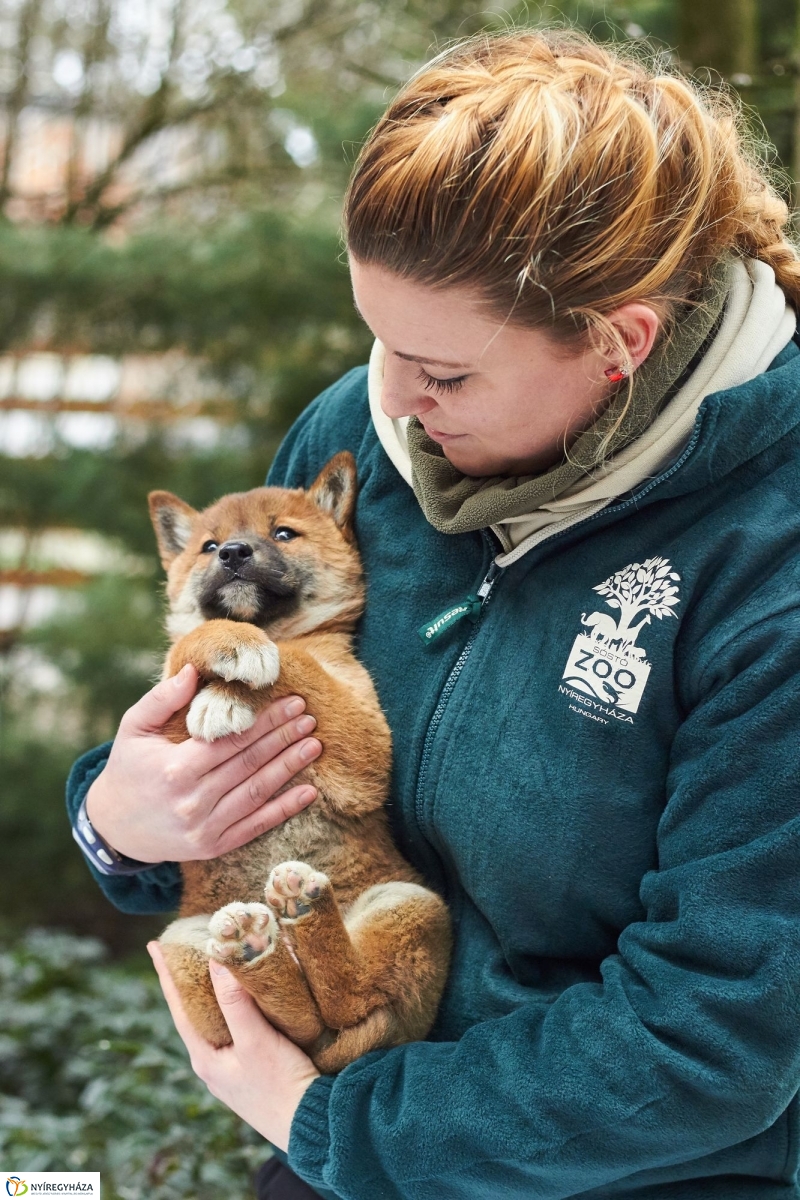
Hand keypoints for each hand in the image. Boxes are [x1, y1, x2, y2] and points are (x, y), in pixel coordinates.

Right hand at [85, 664, 321, 862]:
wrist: (114, 827)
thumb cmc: (127, 769)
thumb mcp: (133, 728)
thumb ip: (162, 699)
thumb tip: (194, 671)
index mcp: (176, 769)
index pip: (232, 740)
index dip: (265, 721)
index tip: (292, 702)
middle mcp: (193, 801)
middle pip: (249, 764)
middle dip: (283, 738)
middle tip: (310, 719)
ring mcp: (205, 828)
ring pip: (257, 793)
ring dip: (289, 768)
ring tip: (314, 746)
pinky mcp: (213, 847)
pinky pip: (255, 827)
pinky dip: (284, 810)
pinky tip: (308, 793)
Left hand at [148, 941, 319, 1151]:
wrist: (312, 1125)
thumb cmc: (280, 1087)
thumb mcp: (256, 1041)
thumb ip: (235, 1003)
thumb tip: (216, 961)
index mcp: (205, 1058)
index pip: (179, 1006)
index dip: (167, 974)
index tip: (155, 945)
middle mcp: (214, 1061)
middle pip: (195, 1010)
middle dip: (191, 978)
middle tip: (186, 945)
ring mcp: (233, 1066)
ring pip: (218, 1018)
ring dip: (215, 990)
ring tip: (212, 961)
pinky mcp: (255, 1066)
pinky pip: (238, 1025)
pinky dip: (237, 1003)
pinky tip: (246, 994)